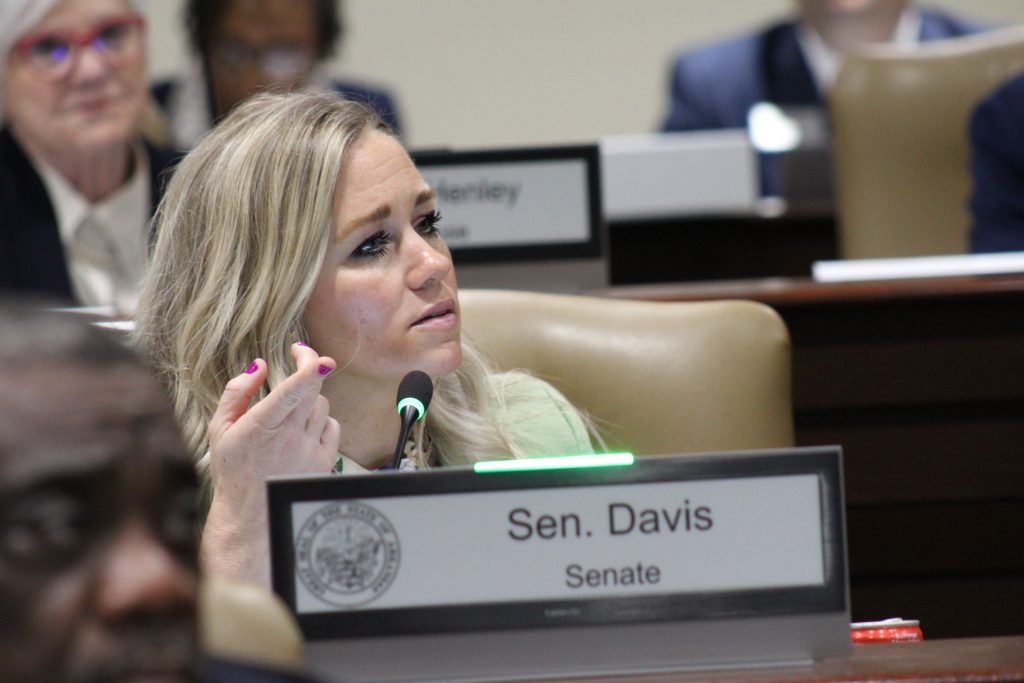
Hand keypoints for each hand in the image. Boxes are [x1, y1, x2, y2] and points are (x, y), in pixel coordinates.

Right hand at [201, 343, 340, 583]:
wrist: (251, 514)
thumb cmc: (233, 469)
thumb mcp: (220, 428)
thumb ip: (237, 392)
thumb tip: (259, 364)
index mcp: (261, 425)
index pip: (293, 390)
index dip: (308, 367)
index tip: (310, 353)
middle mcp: (289, 436)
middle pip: (314, 391)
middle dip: (310, 370)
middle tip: (300, 361)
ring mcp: (309, 450)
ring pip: (323, 406)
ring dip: (311, 399)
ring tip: (292, 409)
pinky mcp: (324, 461)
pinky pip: (333, 427)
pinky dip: (322, 421)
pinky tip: (305, 428)